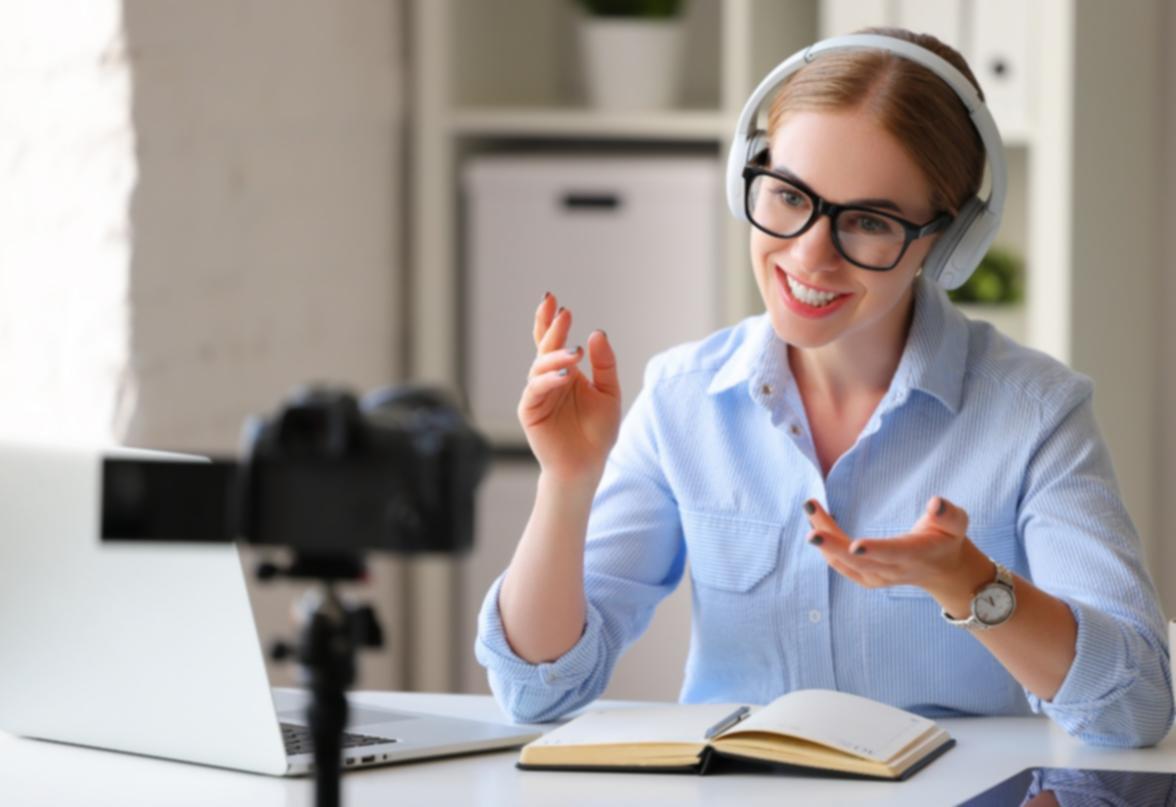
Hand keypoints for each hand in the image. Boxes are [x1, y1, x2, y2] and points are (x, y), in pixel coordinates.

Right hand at [517, 293, 621, 483]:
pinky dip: (548, 380)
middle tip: (562, 312)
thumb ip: (604, 364)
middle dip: (551, 328)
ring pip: (540, 366)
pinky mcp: (530, 410)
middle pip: (545, 347)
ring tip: (573, 351)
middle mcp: (549, 378)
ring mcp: (537, 394)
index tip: (553, 300)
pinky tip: (564, 375)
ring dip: (555, 355)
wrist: (587, 465)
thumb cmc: (597, 432)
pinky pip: (536, 389)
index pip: (554, 340)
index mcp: (565, 371)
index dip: (551, 320)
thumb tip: (596, 333)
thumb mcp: (609, 393)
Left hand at [802, 496, 992, 609]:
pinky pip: (841, 566)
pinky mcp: (867, 578)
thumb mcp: (957, 524)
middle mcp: (893, 570)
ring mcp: (878, 577)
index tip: (855, 545)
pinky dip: (826, 547)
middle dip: (834, 544)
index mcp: (915, 555)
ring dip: (825, 539)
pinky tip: (815, 524)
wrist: (942, 570)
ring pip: (845, 562)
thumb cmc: (947, 540)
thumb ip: (948, 514)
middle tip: (812, 523)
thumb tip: (935, 502)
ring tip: (810, 508)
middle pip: (859, 561)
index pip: (893, 553)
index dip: (875, 550)